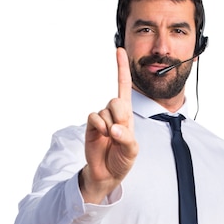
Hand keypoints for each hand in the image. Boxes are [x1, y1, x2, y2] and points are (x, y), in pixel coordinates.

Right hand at [80, 47, 138, 202]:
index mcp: (127, 115)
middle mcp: (114, 113)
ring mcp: (102, 119)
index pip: (124, 87)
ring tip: (111, 139)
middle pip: (117, 100)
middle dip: (120, 117)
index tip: (119, 50)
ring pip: (106, 111)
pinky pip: (94, 117)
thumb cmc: (122, 159)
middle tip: (120, 133)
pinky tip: (103, 135)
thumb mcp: (132, 150)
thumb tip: (113, 128)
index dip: (121, 69)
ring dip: (111, 126)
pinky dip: (101, 126)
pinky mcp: (91, 126)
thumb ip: (126, 138)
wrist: (107, 173)